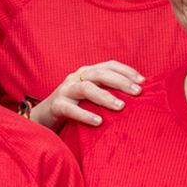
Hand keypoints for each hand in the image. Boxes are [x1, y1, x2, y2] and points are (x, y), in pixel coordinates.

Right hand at [28, 61, 143, 129]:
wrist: (43, 118)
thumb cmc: (74, 107)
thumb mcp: (91, 96)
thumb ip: (108, 92)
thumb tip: (138, 97)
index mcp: (87, 73)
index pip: (109, 65)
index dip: (127, 71)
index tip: (143, 81)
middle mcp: (76, 78)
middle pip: (99, 73)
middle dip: (120, 81)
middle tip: (137, 92)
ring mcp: (65, 91)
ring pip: (86, 88)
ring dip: (104, 96)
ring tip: (121, 107)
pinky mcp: (56, 106)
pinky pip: (70, 109)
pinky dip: (85, 114)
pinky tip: (98, 121)